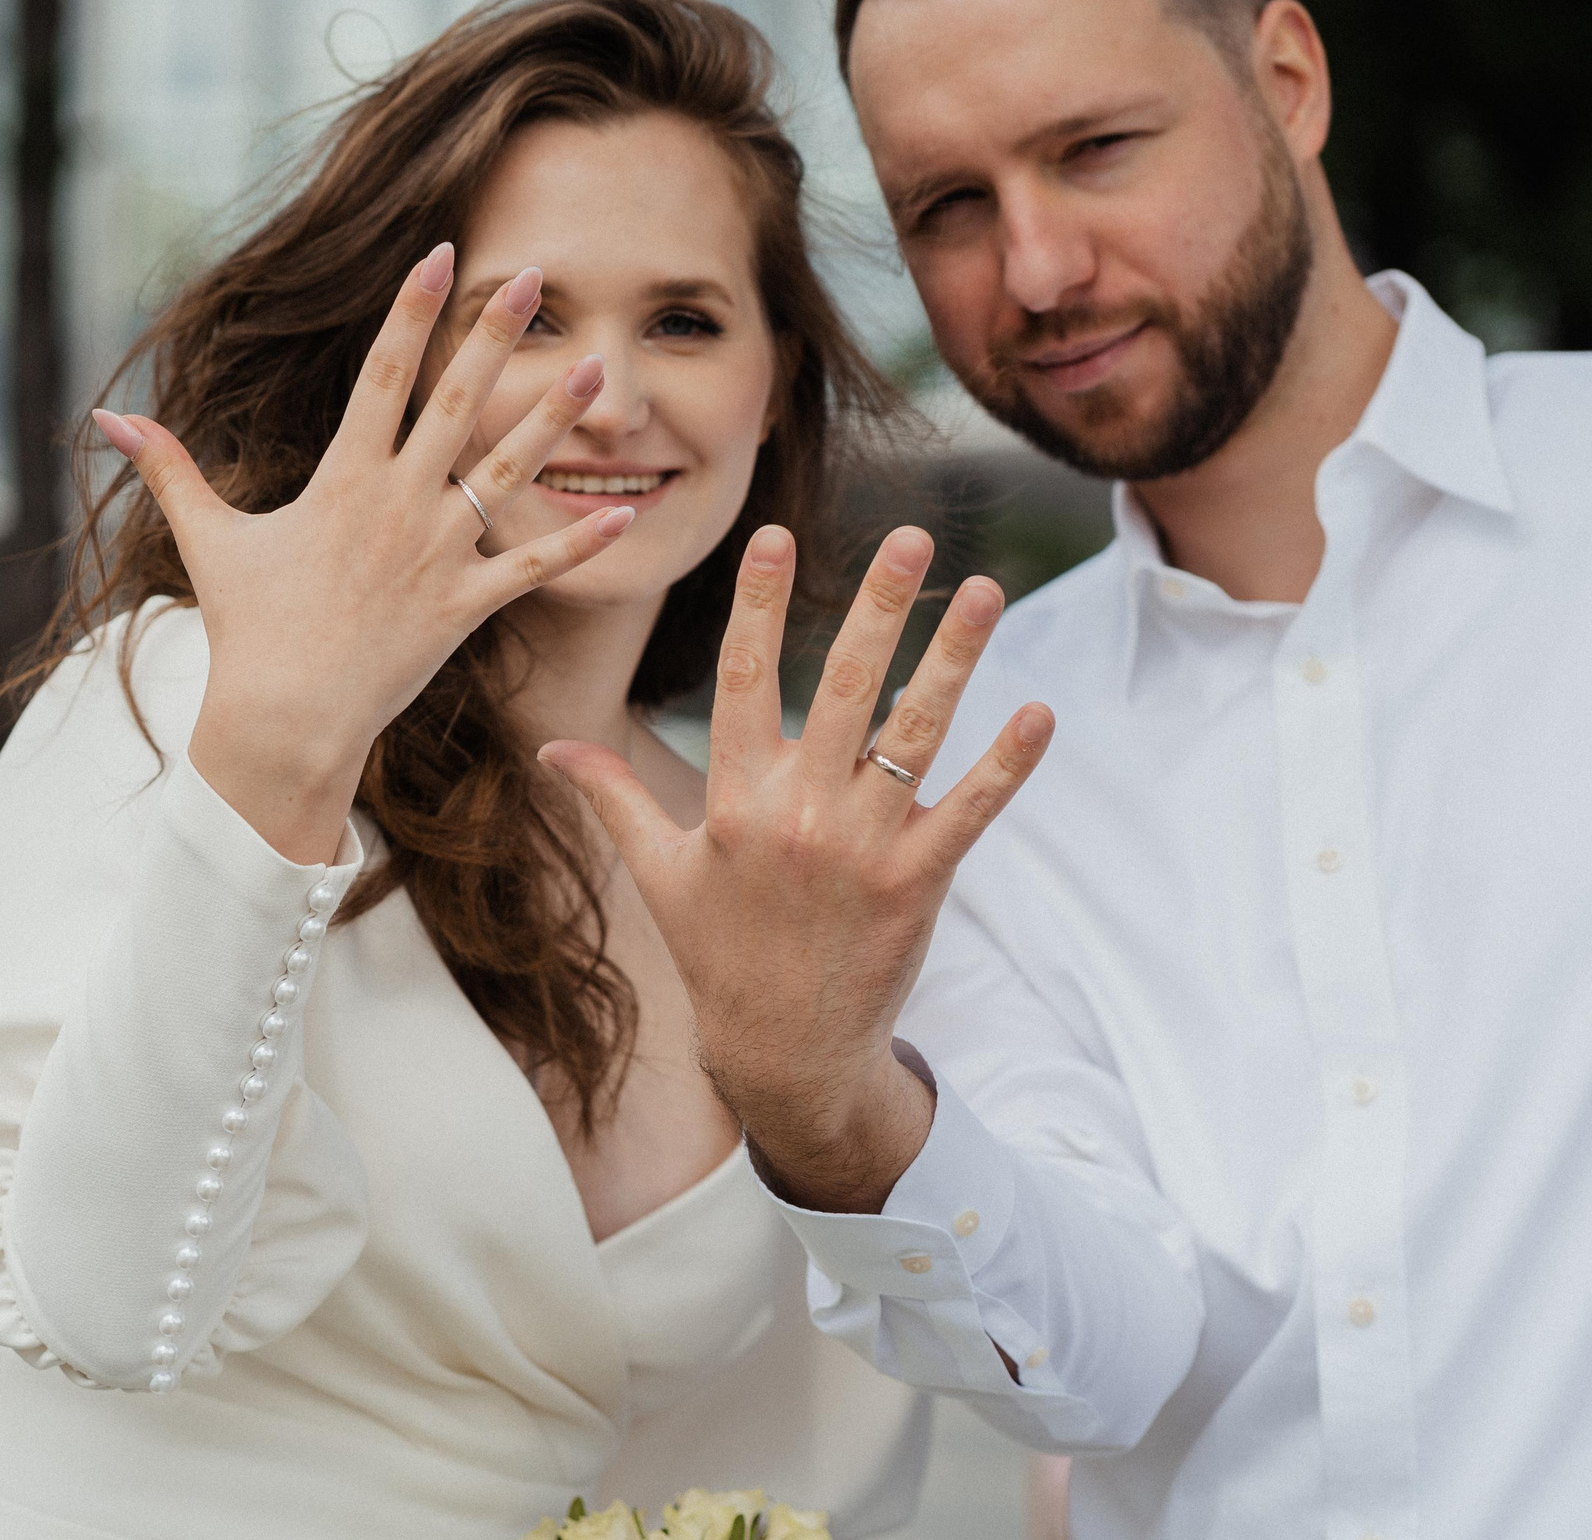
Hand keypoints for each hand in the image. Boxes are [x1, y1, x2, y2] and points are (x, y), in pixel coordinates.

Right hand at [93, 244, 631, 862]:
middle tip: (537, 275)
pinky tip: (627, 511)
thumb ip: (168, 470)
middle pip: (457, 402)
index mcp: (343, 477)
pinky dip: (579, 542)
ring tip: (595, 367)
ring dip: (553, 418)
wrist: (284, 720)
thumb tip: (104, 417)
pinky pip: (531, 568)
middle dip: (496, 334)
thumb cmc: (249, 631)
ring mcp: (436, 555)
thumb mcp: (208, 540)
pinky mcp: (464, 608)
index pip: (383, 372)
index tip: (443, 252)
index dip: (414, 309)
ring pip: (508, 472)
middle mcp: (396, 504)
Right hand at [541, 523, 1053, 1211]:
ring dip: (952, 658)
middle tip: (914, 536)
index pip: (744, 679)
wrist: (782, 1055)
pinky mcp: (915, 885)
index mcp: (732, 801)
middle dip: (879, 606)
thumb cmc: (719, 955)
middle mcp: (796, 814)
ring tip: (985, 591)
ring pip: (912, 734)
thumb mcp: (659, 874)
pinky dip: (1006, 765)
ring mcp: (860, 849)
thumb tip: (552, 750)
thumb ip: (614, 798)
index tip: (774, 536)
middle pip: (840, 687)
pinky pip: (967, 812)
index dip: (758, 605)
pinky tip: (1039, 712)